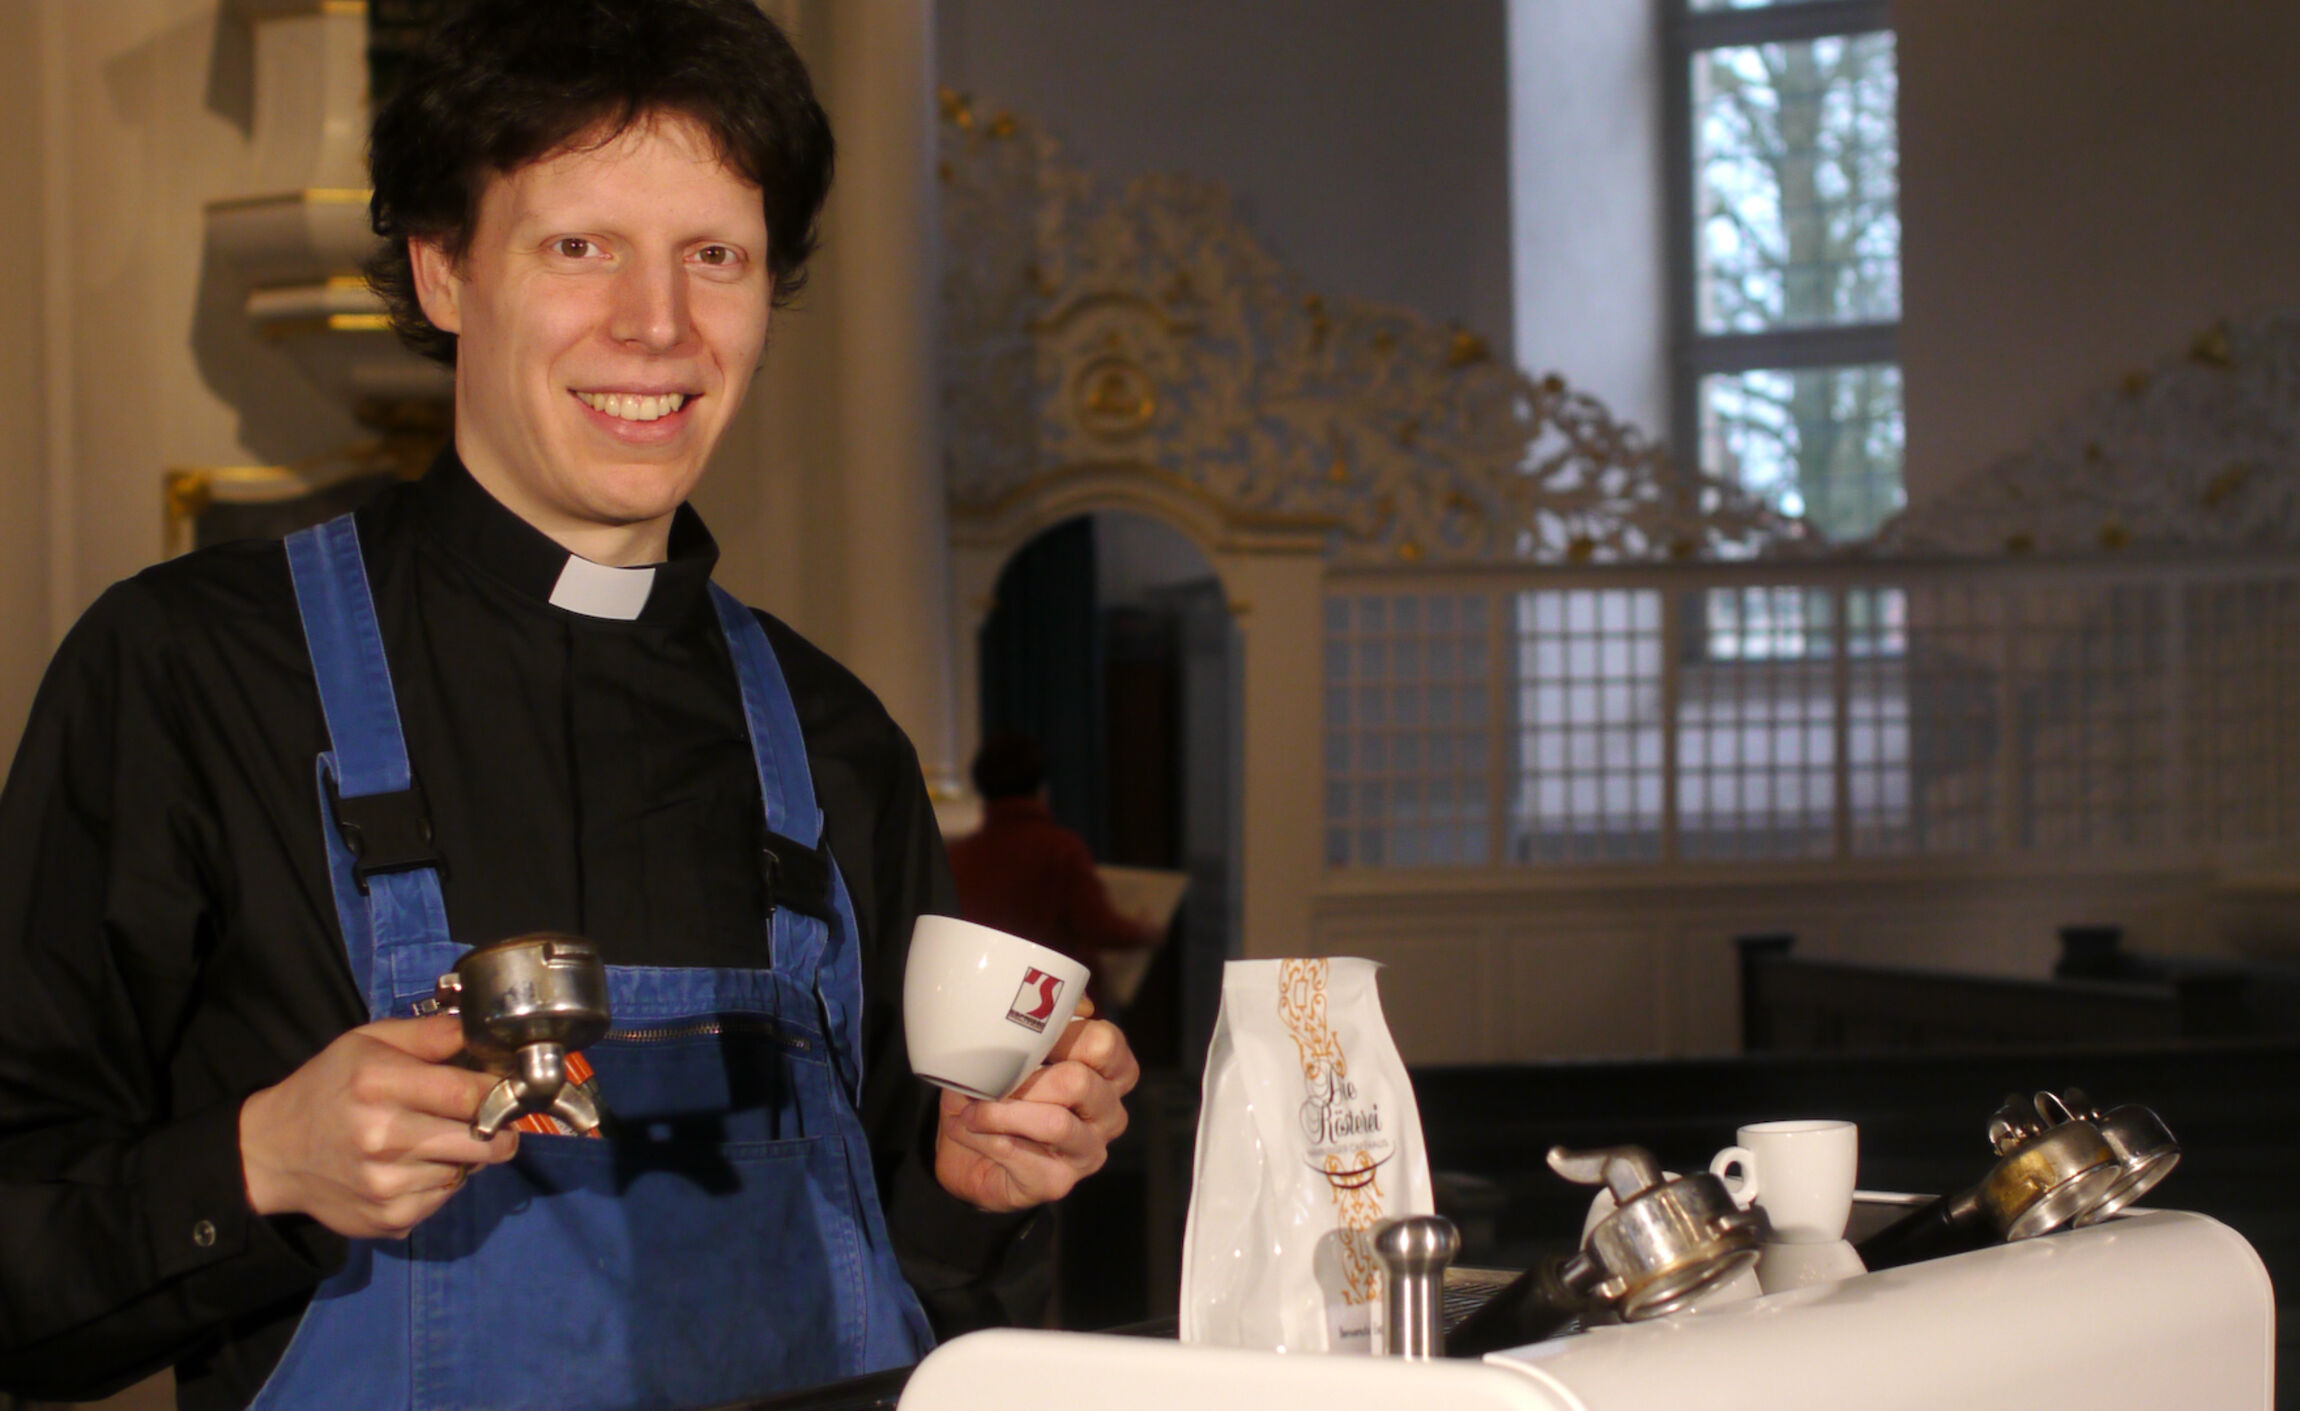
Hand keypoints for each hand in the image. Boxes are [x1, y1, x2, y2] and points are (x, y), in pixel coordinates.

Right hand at [239, 1014, 517, 1238]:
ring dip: (465, 1156)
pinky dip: (442, 1181)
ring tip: (436, 1139)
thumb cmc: (327, 1087)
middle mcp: (383, 1137)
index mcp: (378, 1085)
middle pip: (483, 1139)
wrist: (272, 1153)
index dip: (503, 1091)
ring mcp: (387, 1184)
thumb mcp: (366, 1042)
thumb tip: (481, 1030)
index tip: (513, 1089)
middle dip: (499, 1128)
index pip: (469, 1093)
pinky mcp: (390, 1219)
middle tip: (490, 1118)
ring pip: (467, 1170)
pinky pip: (445, 1197)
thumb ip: (428, 1034)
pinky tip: (414, 1166)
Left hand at [932, 1000, 1140, 1212]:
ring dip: (1001, 1112)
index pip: (1105, 1043)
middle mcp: (1108, 1112)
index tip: (1023, 1035)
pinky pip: (1021, 1152)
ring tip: (971, 1109)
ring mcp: (1088, 1150)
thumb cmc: (999, 1094)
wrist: (969, 1155)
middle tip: (991, 1079)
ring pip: (1054, 1122)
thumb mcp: (1013, 1052)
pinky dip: (986, 1137)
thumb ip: (1037, 1026)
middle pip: (1079, 1081)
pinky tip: (968, 1128)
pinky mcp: (1060, 1181)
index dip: (1061, 1033)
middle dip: (1025, 1078)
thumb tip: (1063, 1005)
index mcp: (1109, 1074)